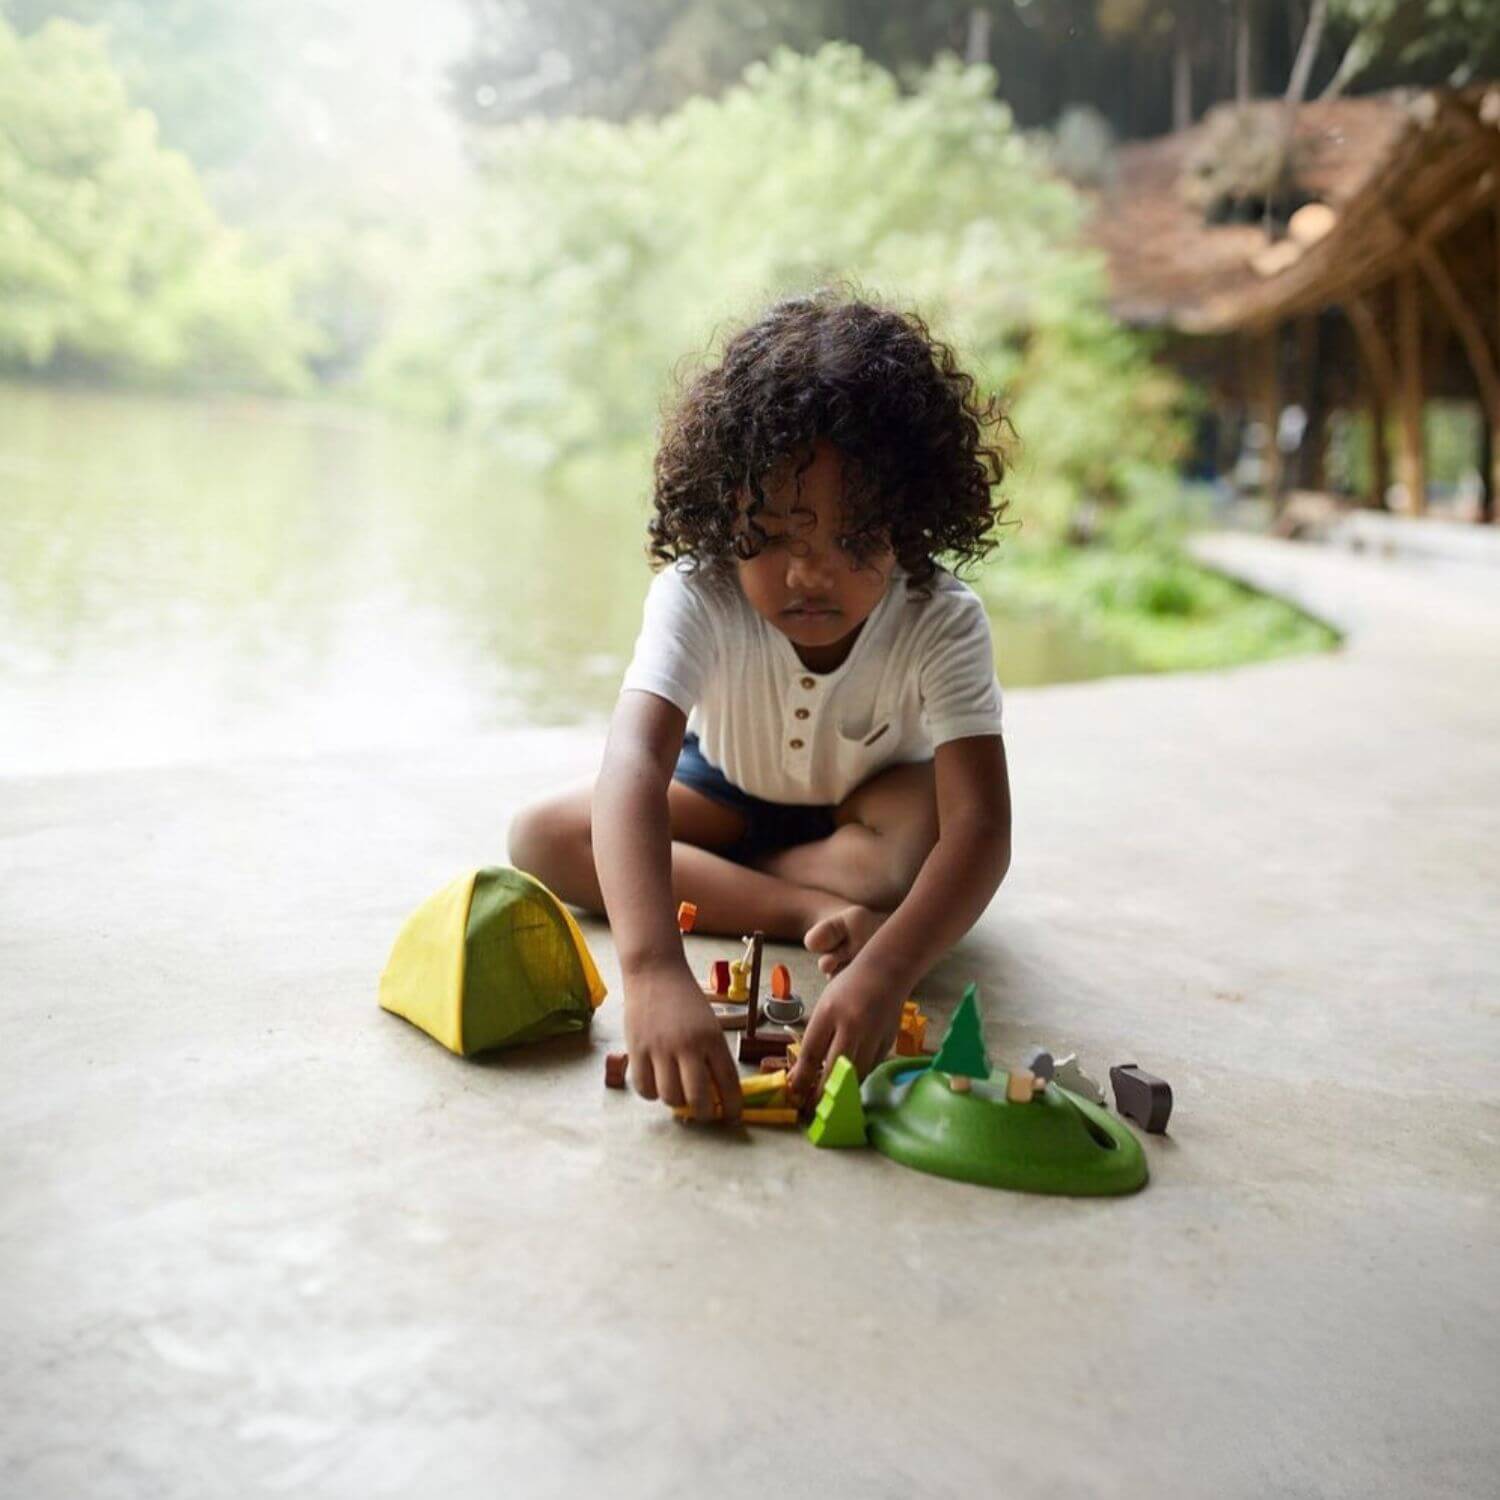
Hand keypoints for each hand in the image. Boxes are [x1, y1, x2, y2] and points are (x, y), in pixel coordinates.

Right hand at [623, 960, 741, 1121]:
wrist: (655, 972)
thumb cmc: (686, 998)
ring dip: (677, 1103)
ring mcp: (660, 1049)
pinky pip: (644, 1088)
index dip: (733, 1105)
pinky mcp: (636, 1050)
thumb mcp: (709, 1023)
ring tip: (679, 1093)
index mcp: (712, 1038)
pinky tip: (657, 1085)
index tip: (732, 1114)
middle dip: (705, 1113)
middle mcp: (687, 1045)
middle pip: (698, 1098)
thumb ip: (713, 1054)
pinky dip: (652, 1094)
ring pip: (670, 1097)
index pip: (728, 1081)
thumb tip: (717, 1091)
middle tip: (705, 1111)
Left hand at [789, 960, 902, 1099]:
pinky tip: (849, 1081)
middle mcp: (852, 1025)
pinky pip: (869, 1068)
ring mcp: (873, 1035)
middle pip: (833, 1070)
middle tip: (810, 1107)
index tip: (794, 1092)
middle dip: (820, 1093)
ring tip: (828, 1099)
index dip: (801, 1078)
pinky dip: (857, 1077)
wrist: (887, 972)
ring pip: (854, 1074)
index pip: (811, 1053)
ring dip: (840, 1090)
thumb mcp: (825, 1007)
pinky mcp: (888, 1043)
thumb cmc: (849, 987)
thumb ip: (815, 1038)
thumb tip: (802, 1072)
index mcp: (829, 1013)